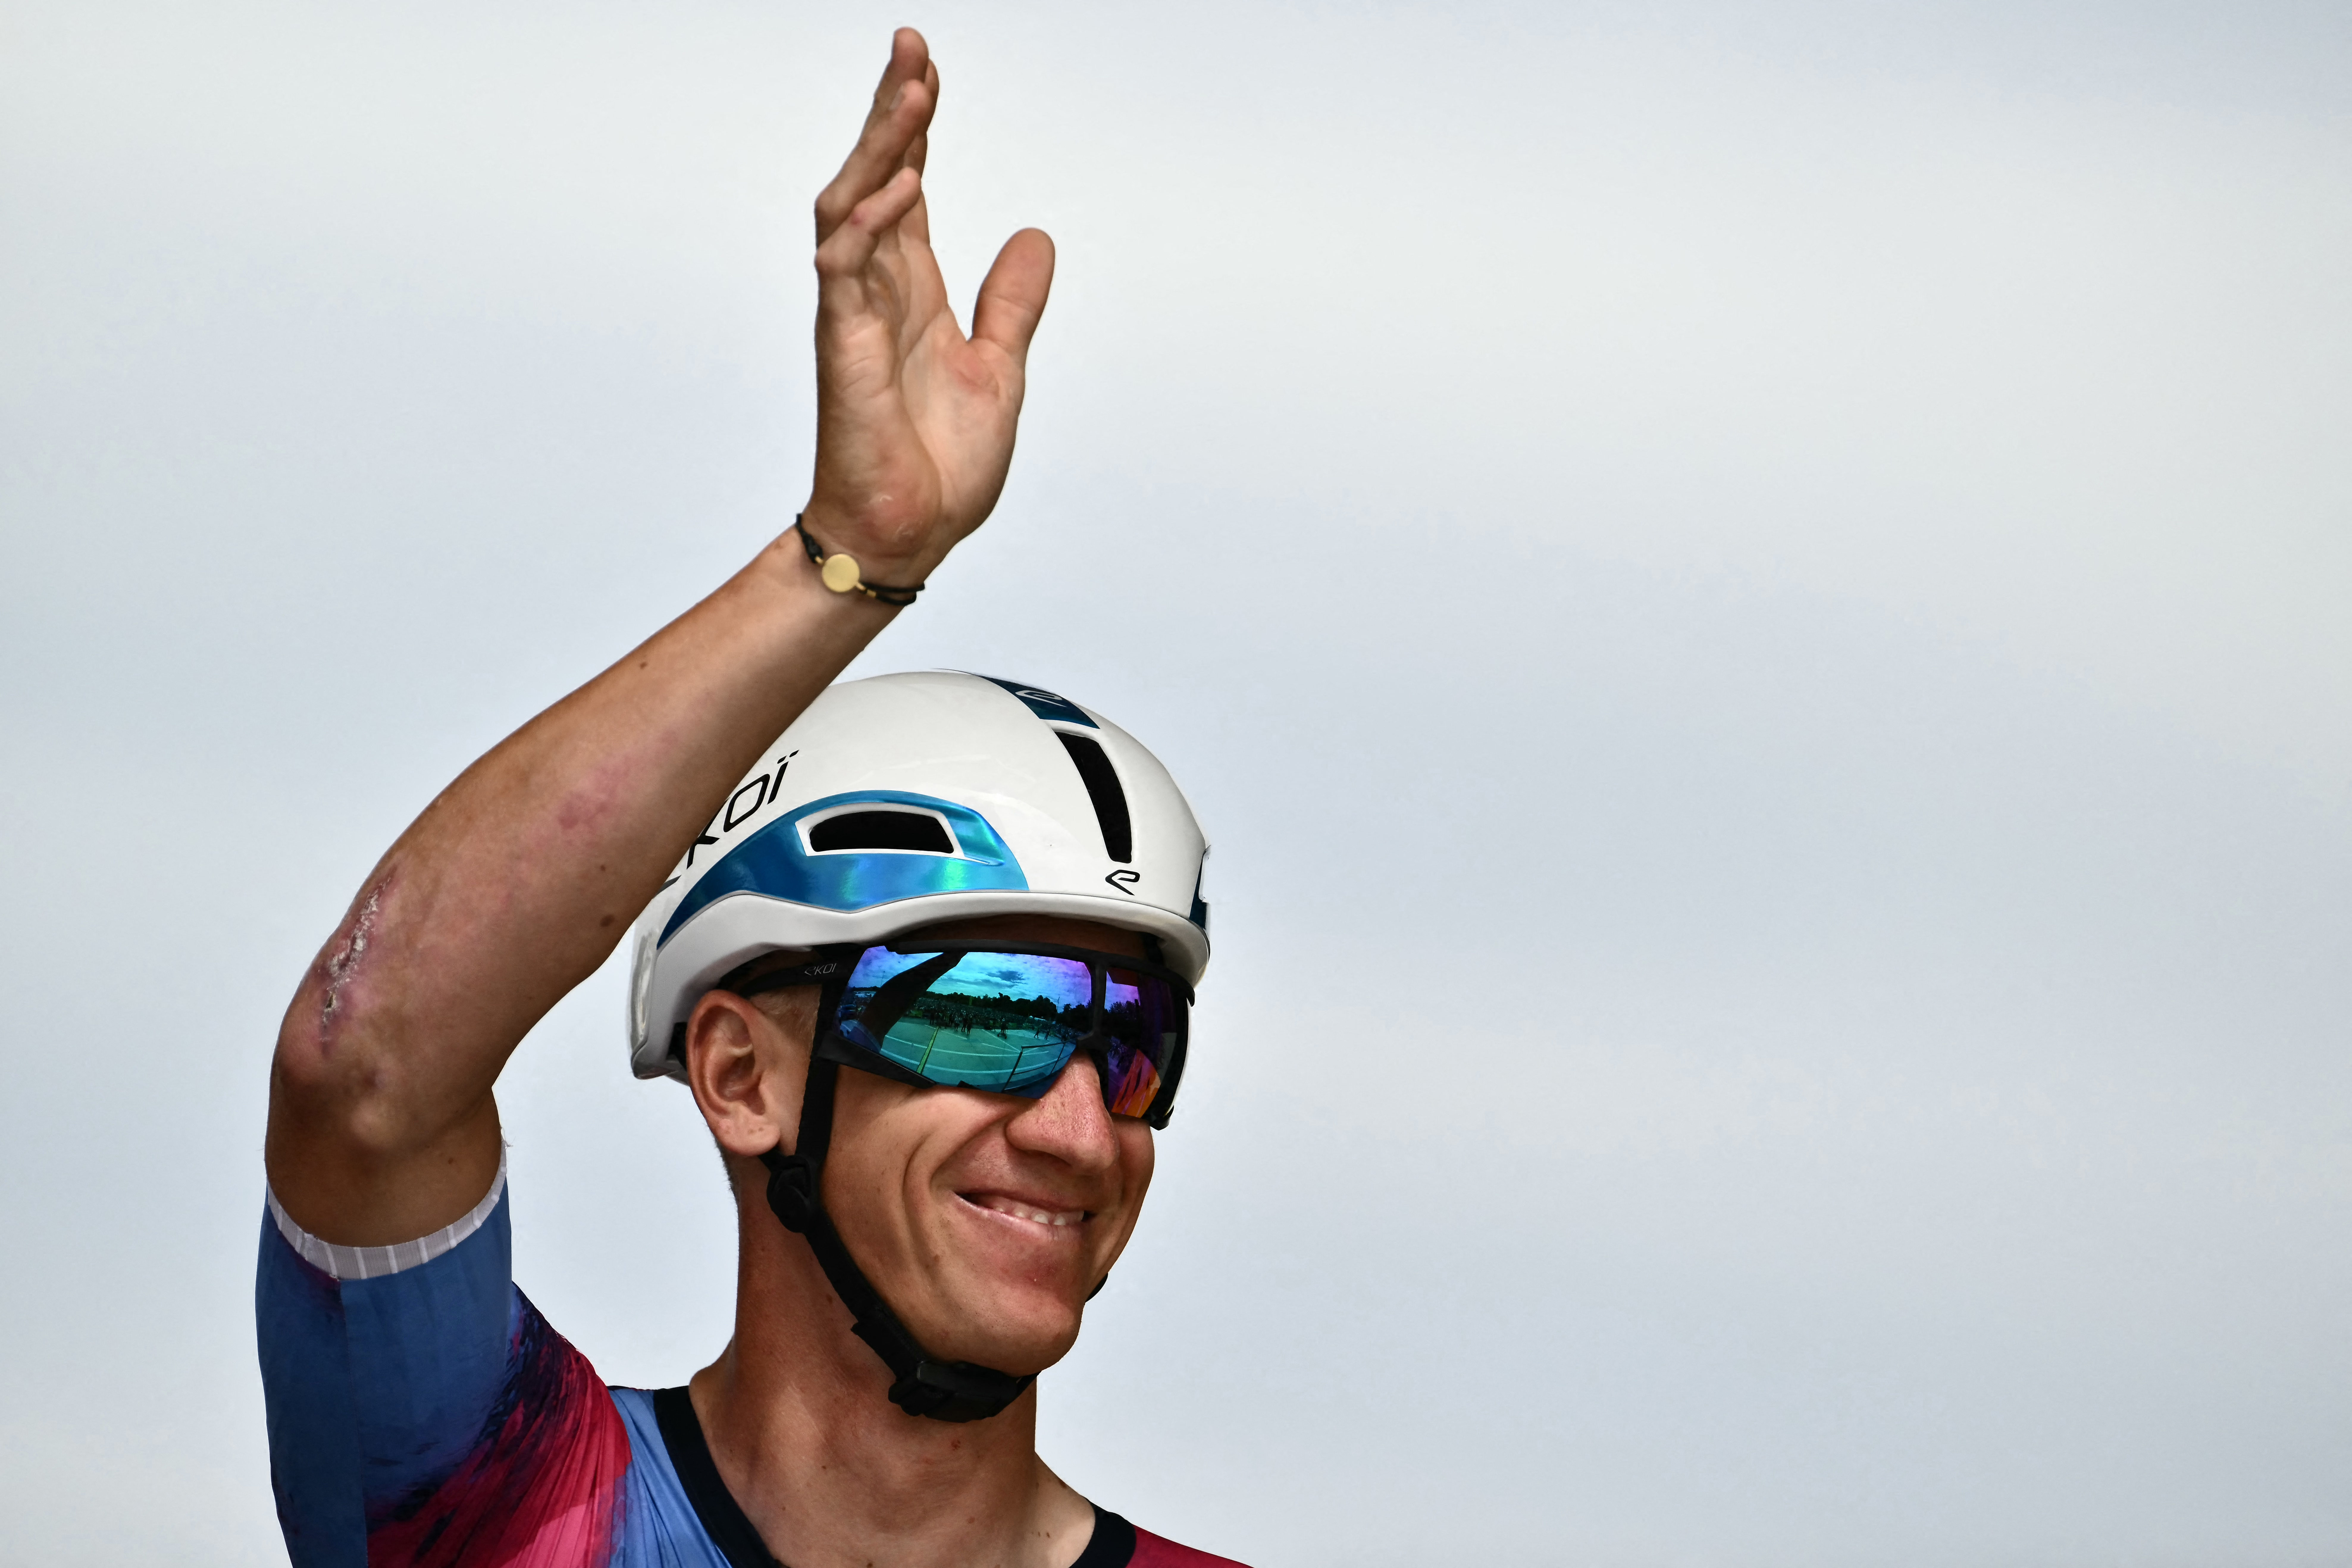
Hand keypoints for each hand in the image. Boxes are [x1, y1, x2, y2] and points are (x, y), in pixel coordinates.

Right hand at [800, 28, 1053, 583]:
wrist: (911, 532)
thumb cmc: (939, 464)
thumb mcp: (999, 369)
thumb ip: (1012, 303)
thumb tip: (1035, 240)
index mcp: (913, 291)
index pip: (907, 186)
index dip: (915, 126)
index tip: (926, 70)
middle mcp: (877, 290)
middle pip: (875, 176)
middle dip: (891, 110)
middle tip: (911, 47)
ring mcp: (855, 315)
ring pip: (851, 206)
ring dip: (880, 148)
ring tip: (911, 92)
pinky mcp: (846, 349)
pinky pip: (845, 271)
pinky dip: (869, 226)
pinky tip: (899, 188)